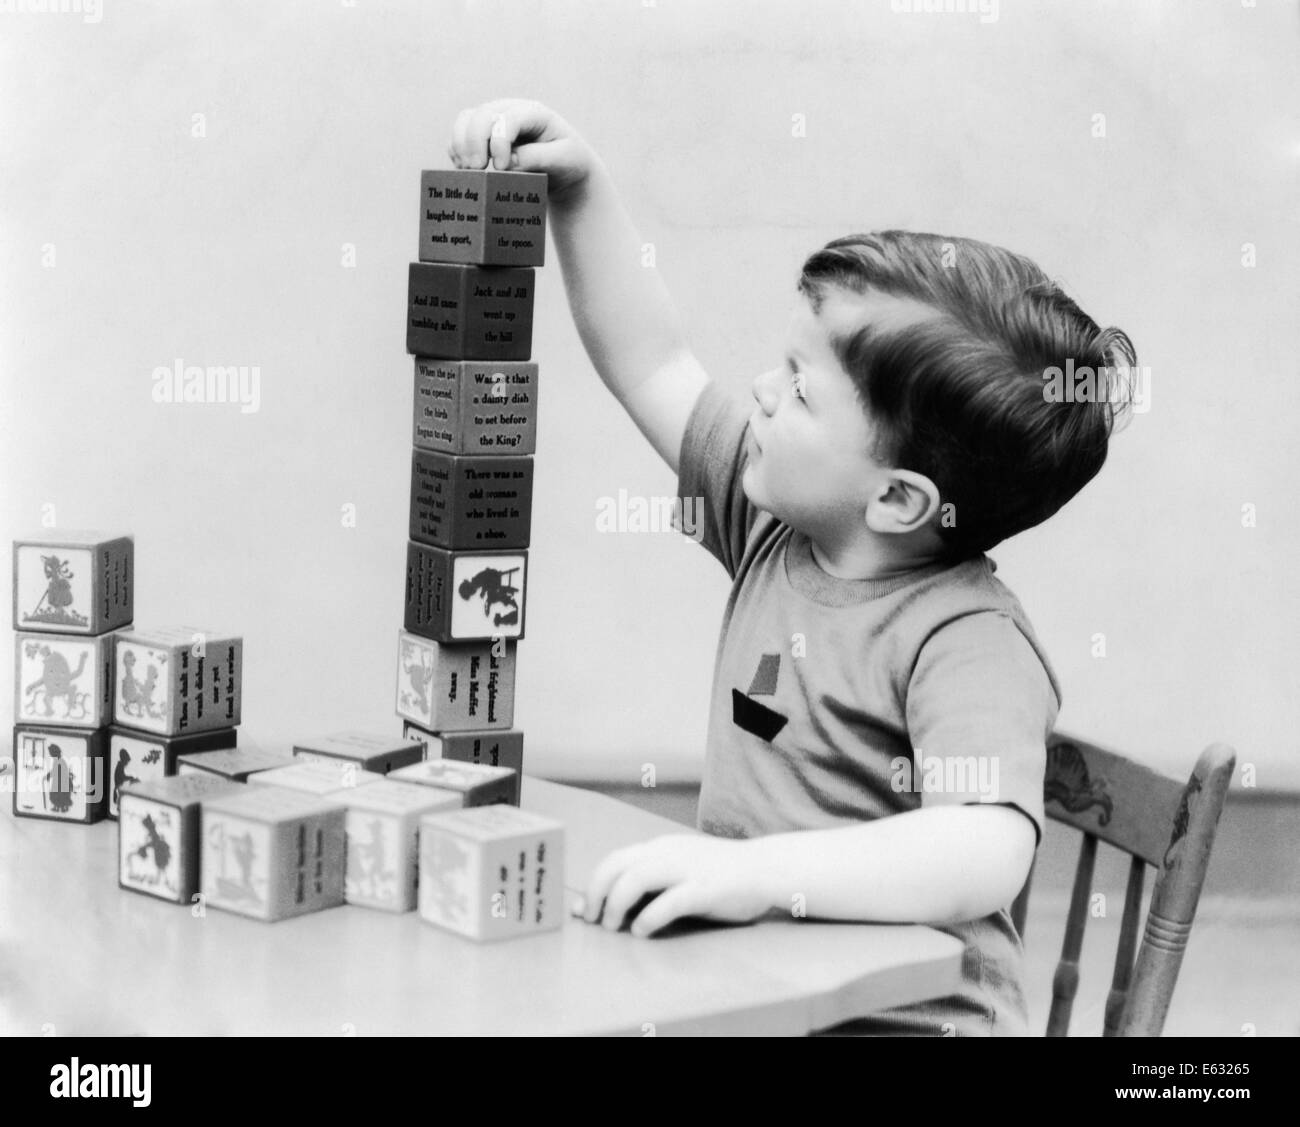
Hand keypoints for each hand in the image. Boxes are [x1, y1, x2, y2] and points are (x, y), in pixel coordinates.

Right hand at [448, 98, 597, 200]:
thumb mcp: (563, 159)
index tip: (500, 167)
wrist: (565, 170)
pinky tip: (463, 168)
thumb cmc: (568, 162)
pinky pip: (460, 136)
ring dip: (460, 145)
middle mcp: (510, 111)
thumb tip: (509, 162)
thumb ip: (538, 158)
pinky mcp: (484, 135)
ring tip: (468, 171)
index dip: (498, 141)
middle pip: (481, 116)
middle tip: (477, 170)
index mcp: (534, 113)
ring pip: (465, 121)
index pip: (508, 118)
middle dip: (474, 142)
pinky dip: (456, 151)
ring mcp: (494, 121)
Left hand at [574, 833, 773, 937]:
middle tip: (592, 921)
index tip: (583, 910)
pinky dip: (649, 918)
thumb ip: (649, 885)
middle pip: (617, 865)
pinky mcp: (705, 888)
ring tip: (614, 927)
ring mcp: (687, 868)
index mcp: (660, 848)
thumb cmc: (717, 876)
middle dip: (597, 894)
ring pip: (637, 878)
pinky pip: (670, 901)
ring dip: (617, 904)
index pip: (614, 859)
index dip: (593, 885)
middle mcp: (668, 853)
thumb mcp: (679, 871)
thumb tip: (611, 906)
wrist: (764, 868)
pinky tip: (643, 932)